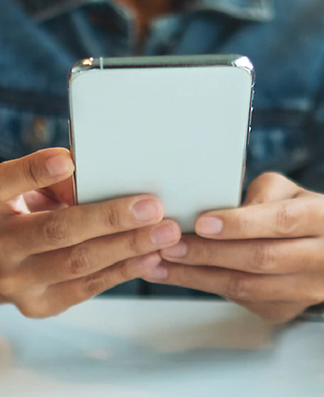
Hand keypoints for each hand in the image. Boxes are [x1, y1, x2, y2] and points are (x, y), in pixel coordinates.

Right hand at [0, 149, 181, 317]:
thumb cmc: (16, 214)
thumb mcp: (20, 190)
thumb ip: (47, 178)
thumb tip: (81, 171)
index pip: (6, 183)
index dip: (37, 172)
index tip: (68, 161)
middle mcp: (0, 248)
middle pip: (58, 231)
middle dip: (110, 219)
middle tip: (153, 207)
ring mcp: (18, 283)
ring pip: (78, 263)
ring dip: (127, 248)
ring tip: (164, 234)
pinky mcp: (40, 305)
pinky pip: (86, 287)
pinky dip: (123, 271)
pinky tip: (151, 257)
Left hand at [150, 173, 323, 322]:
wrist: (317, 249)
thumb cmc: (291, 210)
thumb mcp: (280, 189)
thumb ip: (254, 194)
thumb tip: (209, 207)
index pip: (281, 221)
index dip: (240, 224)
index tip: (201, 223)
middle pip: (262, 258)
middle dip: (211, 252)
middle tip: (171, 245)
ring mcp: (309, 289)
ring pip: (249, 286)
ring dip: (200, 275)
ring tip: (164, 264)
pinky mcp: (288, 310)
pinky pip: (243, 301)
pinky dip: (207, 287)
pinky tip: (181, 276)